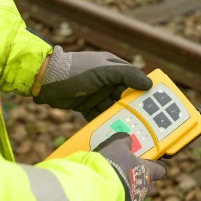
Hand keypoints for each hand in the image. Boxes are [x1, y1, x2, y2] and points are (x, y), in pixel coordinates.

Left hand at [33, 46, 151, 120]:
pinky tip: (112, 132)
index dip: (145, 92)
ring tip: (130, 130)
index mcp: (114, 68)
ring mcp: (97, 94)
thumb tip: (149, 84)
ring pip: (113, 108)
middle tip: (145, 123)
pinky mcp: (86, 105)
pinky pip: (100, 116)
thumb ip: (128, 75)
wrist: (44, 80)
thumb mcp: (104, 70)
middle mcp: (108, 81)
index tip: (156, 105)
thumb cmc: (76, 71)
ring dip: (119, 118)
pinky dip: (105, 123)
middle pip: (126, 97)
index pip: (135, 80)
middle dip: (133, 109)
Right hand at [94, 132, 165, 200]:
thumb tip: (127, 138)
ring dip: (127, 188)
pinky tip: (105, 193)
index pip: (160, 169)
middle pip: (148, 183)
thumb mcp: (116, 147)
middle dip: (140, 178)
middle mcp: (144, 188)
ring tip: (113, 182)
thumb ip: (124, 142)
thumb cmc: (112, 166)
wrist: (97, 192)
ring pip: (135, 194)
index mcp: (147, 172)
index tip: (153, 161)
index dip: (157, 165)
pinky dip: (116, 198)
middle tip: (129, 170)